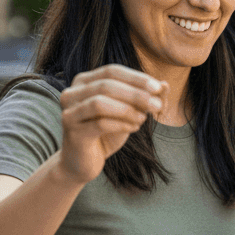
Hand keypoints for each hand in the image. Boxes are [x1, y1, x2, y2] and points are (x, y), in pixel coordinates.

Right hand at [55, 64, 165, 183]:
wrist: (82, 163)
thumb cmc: (106, 134)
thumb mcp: (128, 113)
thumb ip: (145, 98)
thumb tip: (165, 85)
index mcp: (84, 82)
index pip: (112, 71)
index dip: (136, 78)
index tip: (159, 88)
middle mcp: (71, 93)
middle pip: (106, 84)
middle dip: (136, 94)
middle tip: (157, 105)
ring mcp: (69, 112)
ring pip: (99, 103)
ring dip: (127, 109)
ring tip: (143, 119)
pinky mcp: (72, 132)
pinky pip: (99, 124)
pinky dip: (121, 124)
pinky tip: (133, 128)